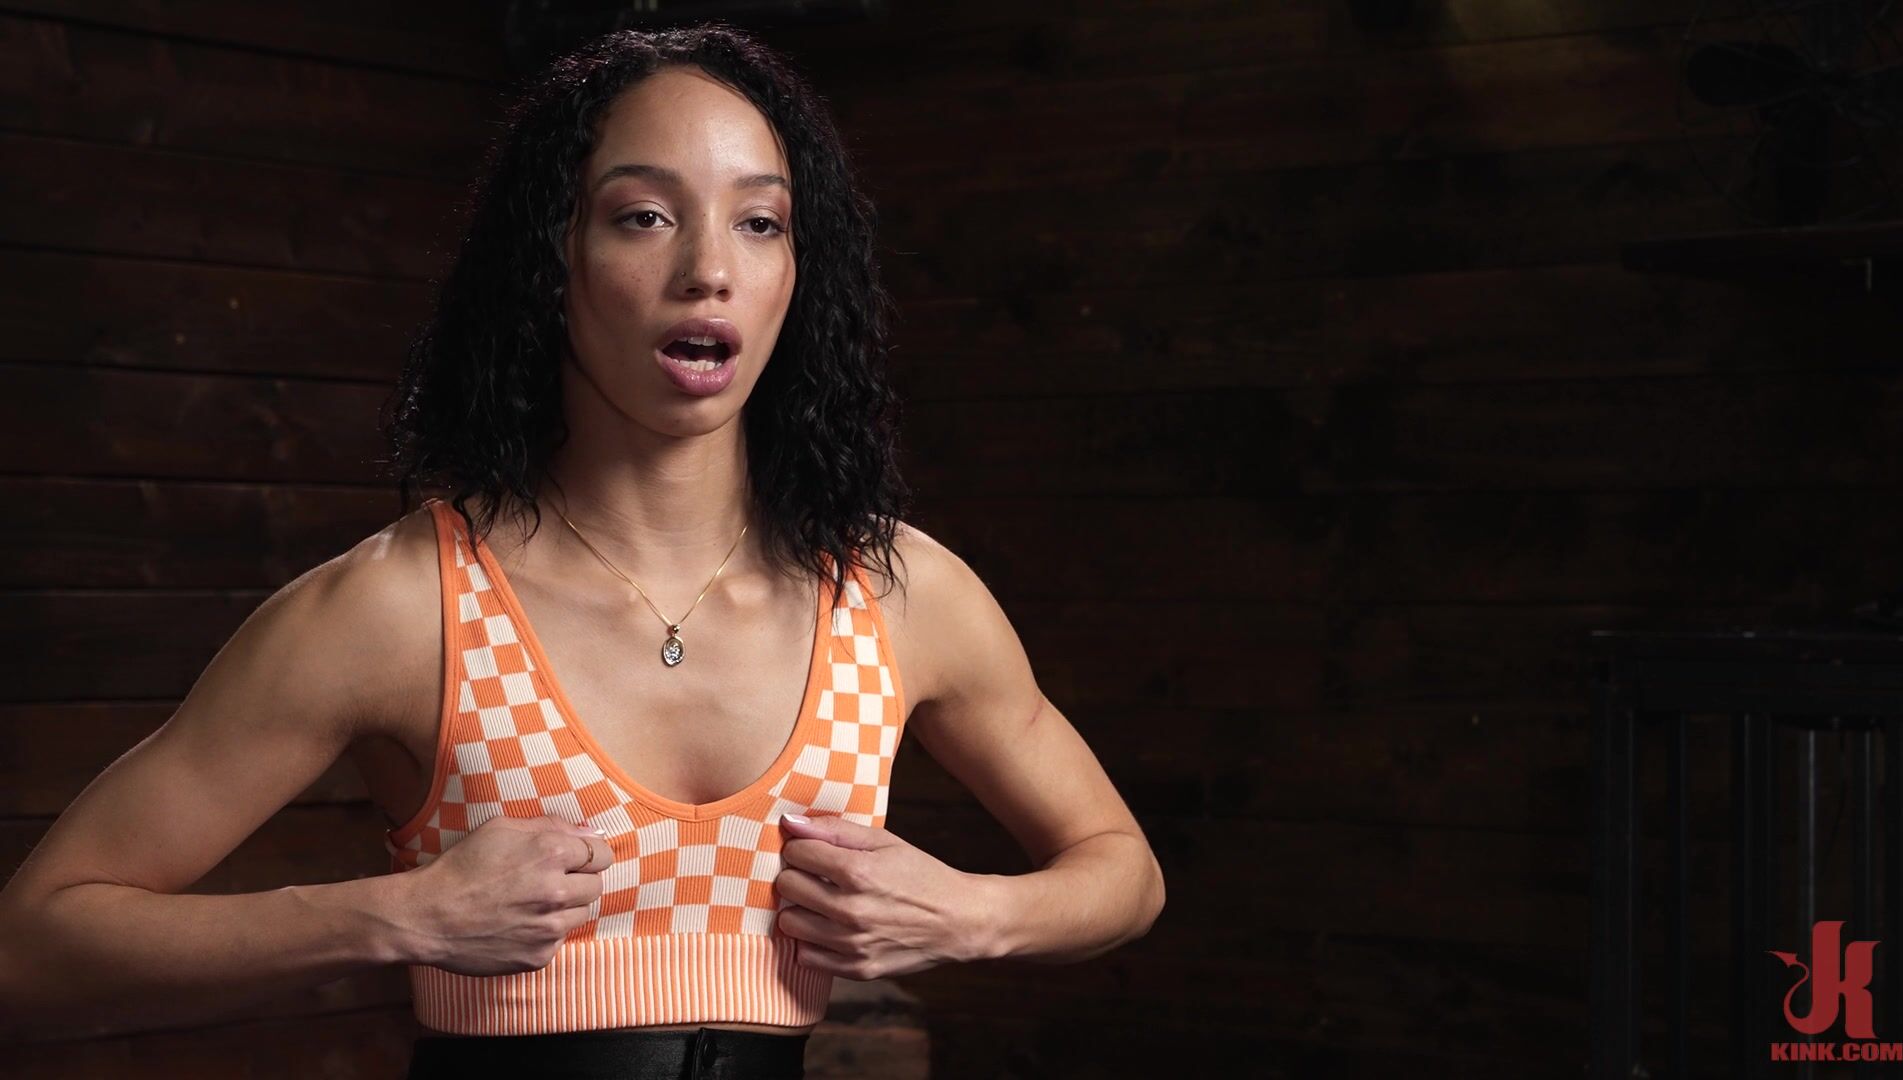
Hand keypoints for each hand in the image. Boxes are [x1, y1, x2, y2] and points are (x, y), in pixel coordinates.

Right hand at [404, 814, 612, 975]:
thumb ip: (552, 825)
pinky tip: (519, 924)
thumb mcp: (501, 828)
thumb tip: (591, 832)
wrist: (427, 916)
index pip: (602, 854)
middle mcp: (557, 891)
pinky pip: (559, 940)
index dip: (588, 855)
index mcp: (552, 852)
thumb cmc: (462, 866)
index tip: (575, 859)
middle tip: (549, 881)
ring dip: (565, 908)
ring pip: (581, 914)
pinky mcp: (539, 956)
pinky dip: (545, 932)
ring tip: (531, 903)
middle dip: (579, 880)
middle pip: (597, 886)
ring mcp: (549, 928)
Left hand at [772, 813, 993, 978]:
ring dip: (800, 910)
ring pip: (789, 923)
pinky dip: (811, 941)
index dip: (800, 848)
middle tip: (815, 877)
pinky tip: (829, 928)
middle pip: (787, 887)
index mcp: (858, 872)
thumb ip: (835, 829)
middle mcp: (851, 911)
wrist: (959, 920)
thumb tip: (789, 822)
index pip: (796, 853)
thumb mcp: (885, 841)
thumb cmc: (920, 875)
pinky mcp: (857, 969)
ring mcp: (853, 944)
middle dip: (797, 876)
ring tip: (821, 903)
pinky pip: (805, 956)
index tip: (812, 851)